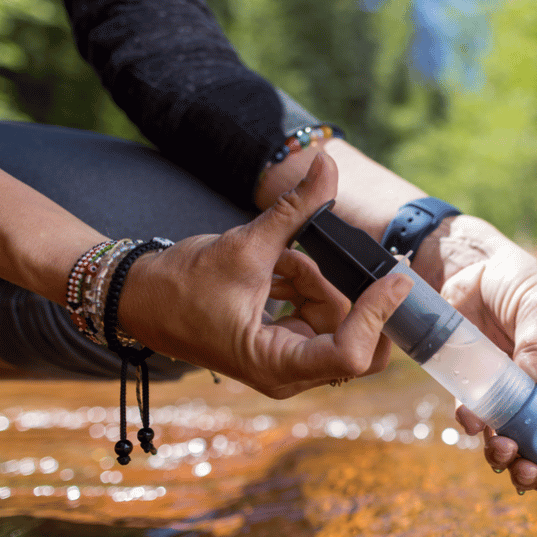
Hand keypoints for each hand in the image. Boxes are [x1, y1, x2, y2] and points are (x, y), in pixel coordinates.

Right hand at [118, 153, 412, 397]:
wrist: (141, 297)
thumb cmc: (182, 284)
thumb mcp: (246, 245)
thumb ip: (295, 208)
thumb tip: (326, 162)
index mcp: (276, 366)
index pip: (350, 354)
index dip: (378, 316)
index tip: (395, 279)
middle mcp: (288, 374)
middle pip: (354, 341)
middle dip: (351, 296)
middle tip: (347, 257)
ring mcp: (289, 362)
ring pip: (338, 320)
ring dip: (317, 283)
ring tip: (279, 261)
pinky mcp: (286, 345)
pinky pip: (319, 313)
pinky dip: (307, 286)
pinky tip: (278, 268)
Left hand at [434, 216, 536, 501]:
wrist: (470, 264)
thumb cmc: (517, 279)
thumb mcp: (536, 304)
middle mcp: (532, 391)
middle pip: (535, 442)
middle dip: (530, 465)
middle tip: (521, 468)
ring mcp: (500, 391)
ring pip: (502, 438)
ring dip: (500, 455)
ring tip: (499, 451)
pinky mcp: (471, 382)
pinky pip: (471, 414)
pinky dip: (470, 425)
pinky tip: (469, 420)